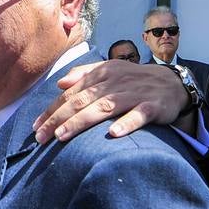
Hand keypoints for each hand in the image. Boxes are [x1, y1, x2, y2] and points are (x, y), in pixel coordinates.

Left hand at [33, 59, 188, 143]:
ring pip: (103, 108)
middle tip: (41, 137)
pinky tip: (113, 134)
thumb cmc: (133, 80)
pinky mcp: (153, 106)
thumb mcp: (108, 72)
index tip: (36, 126)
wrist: (173, 83)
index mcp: (101, 75)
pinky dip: (126, 124)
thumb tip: (59, 83)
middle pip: (81, 101)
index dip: (52, 110)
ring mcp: (133, 94)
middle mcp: (114, 83)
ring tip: (63, 136)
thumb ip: (83, 75)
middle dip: (58, 119)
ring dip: (82, 121)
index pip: (71, 94)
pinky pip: (138, 115)